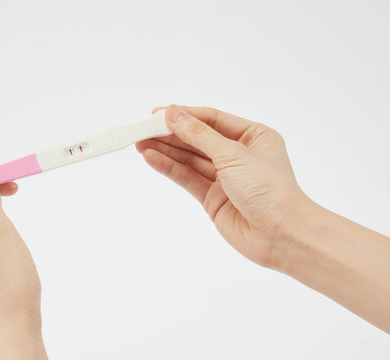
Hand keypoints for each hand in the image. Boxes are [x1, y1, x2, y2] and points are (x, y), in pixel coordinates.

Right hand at [137, 105, 310, 268]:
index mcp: (253, 136)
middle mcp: (238, 154)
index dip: (184, 115)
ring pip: (189, 159)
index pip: (212, 119)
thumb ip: (199, 135)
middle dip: (170, 134)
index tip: (157, 113)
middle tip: (142, 128)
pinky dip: (170, 168)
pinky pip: (188, 178)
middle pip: (197, 139)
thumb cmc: (270, 190)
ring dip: (165, 150)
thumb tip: (173, 114)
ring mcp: (225, 177)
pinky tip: (151, 158)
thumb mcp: (233, 155)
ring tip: (139, 142)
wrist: (282, 236)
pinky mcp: (213, 198)